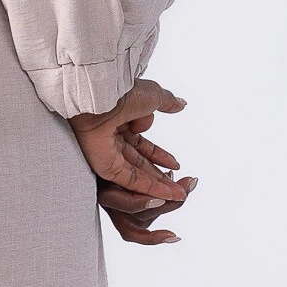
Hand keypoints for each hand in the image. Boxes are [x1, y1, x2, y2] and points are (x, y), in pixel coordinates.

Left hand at [69, 79, 196, 244]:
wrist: (104, 96)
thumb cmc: (123, 91)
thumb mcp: (152, 95)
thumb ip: (166, 102)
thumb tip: (181, 104)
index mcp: (120, 120)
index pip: (142, 144)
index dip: (160, 155)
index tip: (175, 165)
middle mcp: (113, 137)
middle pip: (140, 162)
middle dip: (161, 175)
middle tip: (180, 188)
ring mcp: (108, 152)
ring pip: (136, 173)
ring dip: (158, 186)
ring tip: (178, 195)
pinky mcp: (104, 165)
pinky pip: (129, 179)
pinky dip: (148, 188)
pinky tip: (165, 195)